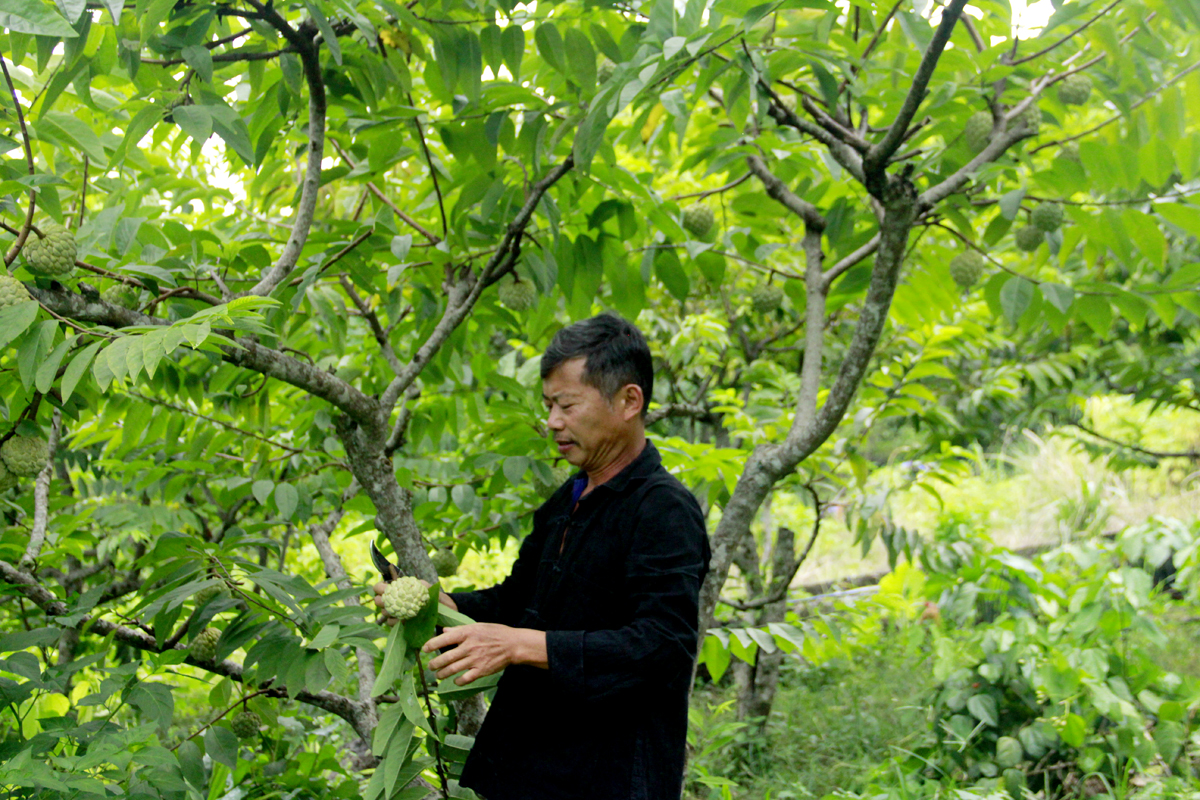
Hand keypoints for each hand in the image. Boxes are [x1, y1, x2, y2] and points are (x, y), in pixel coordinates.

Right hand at [372, 579, 458, 625]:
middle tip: (391, 601)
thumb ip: (415, 584)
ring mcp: (395, 612)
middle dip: (382, 601)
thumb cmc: (432, 595)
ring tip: (400, 610)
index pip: (378, 587)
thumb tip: (405, 585)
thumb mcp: (425, 587)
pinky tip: (403, 619)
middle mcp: (393, 600)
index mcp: (397, 589)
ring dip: (389, 611)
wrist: (441, 609)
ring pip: (384, 612)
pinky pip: (390, 622)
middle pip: (378, 601)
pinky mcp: (399, 623)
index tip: (384, 589)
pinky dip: (395, 621)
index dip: (378, 588)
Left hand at [423, 624, 546, 684]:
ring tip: (438, 675)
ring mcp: (475, 659)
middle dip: (434, 664)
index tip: (424, 649)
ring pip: (452, 670)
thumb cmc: (495, 633)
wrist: (513, 645)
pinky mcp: (481, 670)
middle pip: (446, 658)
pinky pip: (465, 678)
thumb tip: (444, 631)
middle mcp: (469, 646)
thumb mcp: (477, 626)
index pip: (444, 639)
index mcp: (467, 633)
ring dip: (442, 674)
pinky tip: (455, 681)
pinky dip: (457, 681)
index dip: (431, 645)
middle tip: (430, 666)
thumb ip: (460, 629)